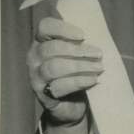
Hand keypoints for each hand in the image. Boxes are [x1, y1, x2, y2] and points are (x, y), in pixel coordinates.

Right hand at [26, 17, 103, 133]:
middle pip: (52, 48)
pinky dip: (78, 82)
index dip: (63, 29)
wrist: (71, 106)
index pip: (45, 27)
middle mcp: (34, 57)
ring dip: (80, 66)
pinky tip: (92, 80)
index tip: (83, 36)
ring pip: (54, 67)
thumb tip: (99, 36)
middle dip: (77, 50)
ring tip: (98, 68)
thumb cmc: (75, 75)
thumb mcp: (77, 57)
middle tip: (98, 54)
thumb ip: (80, 45)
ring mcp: (36, 76)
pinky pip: (59, 86)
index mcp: (41, 42)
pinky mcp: (43, 94)